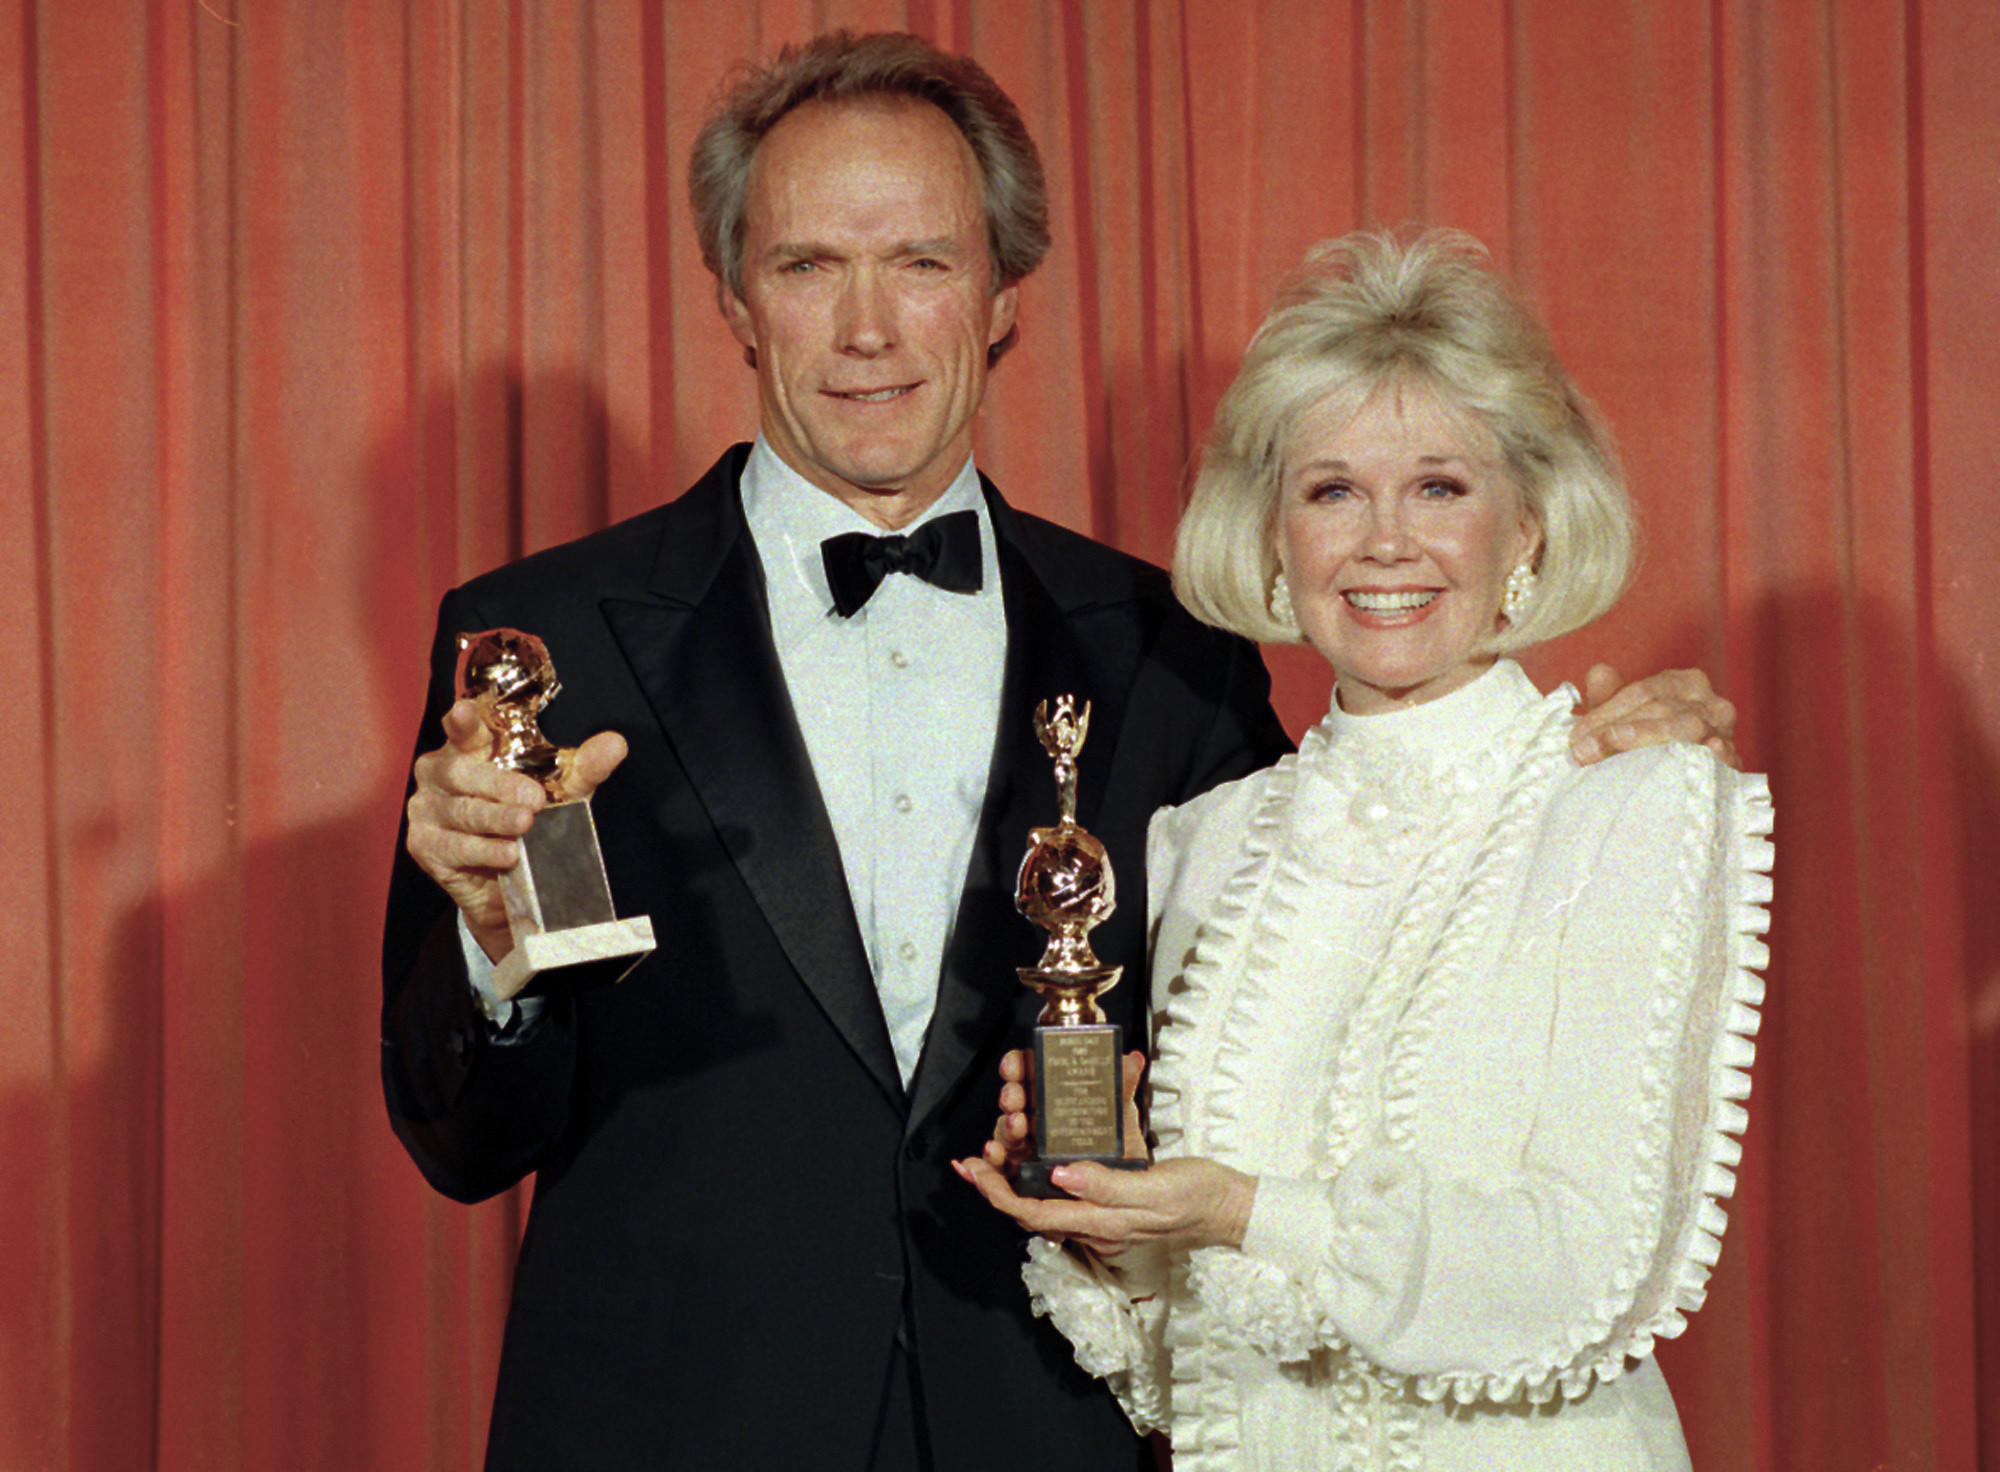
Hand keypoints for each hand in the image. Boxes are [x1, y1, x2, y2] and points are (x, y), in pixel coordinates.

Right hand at [404, 698, 628, 965]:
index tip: (466, 713)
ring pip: (461, 810)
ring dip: (494, 819)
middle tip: (534, 799)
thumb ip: (584, 766)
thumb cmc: (527, 817)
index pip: (462, 728)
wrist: (511, 883)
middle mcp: (440, 772)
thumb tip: (616, 744)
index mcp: (468, 749)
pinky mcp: (425, 845)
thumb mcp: (561, 790)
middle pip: (463, 771)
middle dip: (499, 785)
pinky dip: (484, 850)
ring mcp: (427, 808)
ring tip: (524, 824)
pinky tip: (508, 855)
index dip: (462, 721)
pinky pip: (455, 846)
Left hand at [953, 1152, 1255, 1259]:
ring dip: (1016, 1177)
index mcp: (1103, 1222)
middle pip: (1031, 1211)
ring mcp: (1102, 1218)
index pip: (1034, 1214)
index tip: (975, 1169)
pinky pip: (1067, 1191)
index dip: (998, 1194)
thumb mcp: (1157, 1186)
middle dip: (998, 1185)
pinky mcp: (1111, 1204)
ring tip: (995, 1150)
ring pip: (1046, 1201)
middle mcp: (1096, 1226)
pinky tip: (1036, 1149)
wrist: (1229, 1207)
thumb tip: (1060, 1175)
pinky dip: (1043, 1171)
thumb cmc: (1198, 1196)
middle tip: (973, 1158)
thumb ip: (1109, 1184)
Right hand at [981, 1050, 1147, 1172]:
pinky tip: (992, 1155)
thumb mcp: (1120, 1116)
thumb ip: (1121, 1088)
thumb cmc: (1114, 1146)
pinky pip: (1000, 1166)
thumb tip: (1132, 1059)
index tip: (1016, 1063)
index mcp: (1052, 1097)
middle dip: (1011, 1096)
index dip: (1017, 1065)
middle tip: (1016, 1098)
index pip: (1027, 1073)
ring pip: (1005, 1131)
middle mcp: (1034, 1118)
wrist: (1122, 1187)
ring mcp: (1026, 1145)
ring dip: (1005, 1126)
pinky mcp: (1023, 1173)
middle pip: (1012, 1101)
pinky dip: (991, 1160)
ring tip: (1017, 1125)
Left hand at [1570, 664, 1737, 767]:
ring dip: (1646, 738)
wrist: (1686, 791)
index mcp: (1684, 684)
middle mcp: (1710, 703)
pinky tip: (1702, 751)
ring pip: (1685, 727)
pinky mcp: (1735, 764)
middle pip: (1660, 708)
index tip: (1576, 738)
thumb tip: (1599, 672)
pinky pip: (1722, 757)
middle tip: (1583, 751)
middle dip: (1617, 728)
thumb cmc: (1648, 747)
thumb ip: (1610, 698)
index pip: (1642, 692)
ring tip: (1615, 745)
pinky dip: (1710, 755)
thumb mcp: (1625, 720)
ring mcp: (1726, 732)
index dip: (1606, 713)